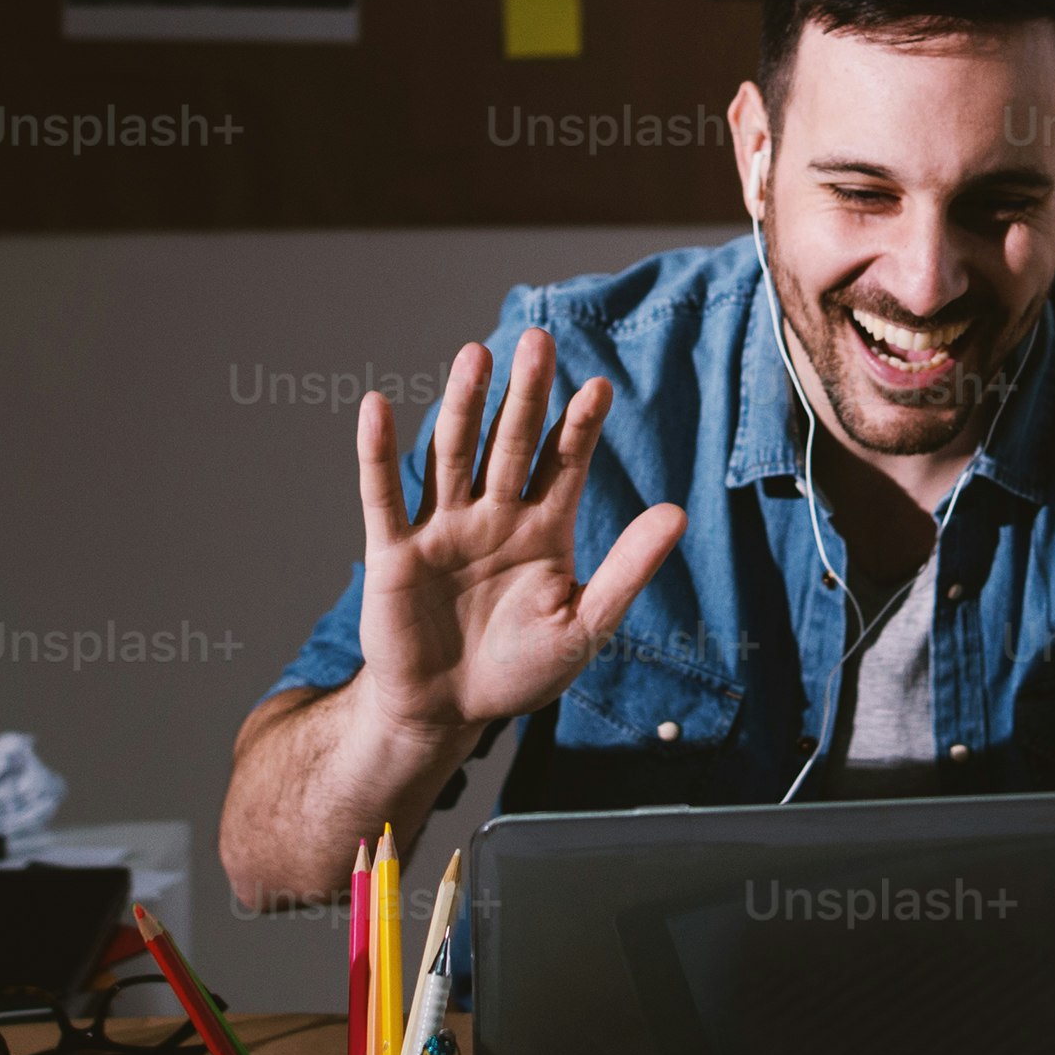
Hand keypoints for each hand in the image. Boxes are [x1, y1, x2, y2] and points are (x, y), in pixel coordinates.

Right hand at [344, 330, 687, 750]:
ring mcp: (443, 528)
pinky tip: (375, 406)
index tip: (598, 387)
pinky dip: (378, 452)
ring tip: (475, 355)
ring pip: (453, 454)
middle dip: (524, 395)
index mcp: (543, 528)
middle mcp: (493, 515)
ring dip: (462, 406)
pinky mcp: (395, 553)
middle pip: (510, 443)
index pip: (563, 463)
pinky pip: (383, 495)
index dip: (579, 426)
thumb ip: (627, 570)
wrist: (450, 713)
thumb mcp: (584, 626)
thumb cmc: (520, 671)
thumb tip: (678, 513)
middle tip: (537, 341)